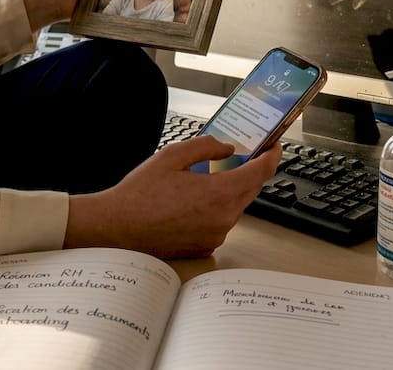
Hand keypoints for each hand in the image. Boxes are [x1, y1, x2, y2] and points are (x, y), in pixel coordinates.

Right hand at [64, 136, 283, 257]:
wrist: (118, 228)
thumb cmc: (141, 193)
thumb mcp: (172, 156)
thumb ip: (206, 147)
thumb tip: (228, 148)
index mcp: (219, 193)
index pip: (261, 172)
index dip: (272, 155)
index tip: (274, 145)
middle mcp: (224, 217)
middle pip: (251, 189)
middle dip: (249, 171)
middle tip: (240, 156)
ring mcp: (216, 235)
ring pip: (235, 206)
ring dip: (229, 191)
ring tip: (205, 179)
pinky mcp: (206, 247)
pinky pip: (221, 222)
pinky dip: (215, 209)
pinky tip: (192, 202)